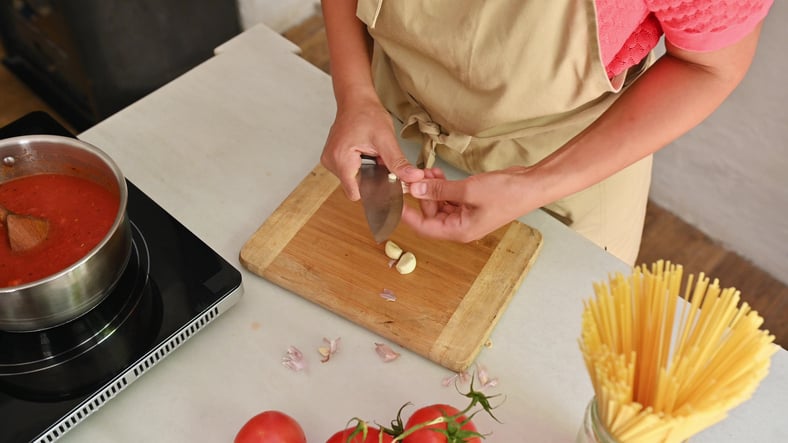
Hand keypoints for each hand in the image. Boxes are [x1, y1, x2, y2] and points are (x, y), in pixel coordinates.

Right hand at [320, 99, 422, 200]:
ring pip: (353, 180)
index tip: (386, 179)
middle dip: (371, 179)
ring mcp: (330, 160)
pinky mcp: (333, 158)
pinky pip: (349, 172)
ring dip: (367, 172)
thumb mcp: (386, 139)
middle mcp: (331, 163)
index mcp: (340, 160)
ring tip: (372, 154)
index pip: (356, 193)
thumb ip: (398, 162)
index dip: (373, 190)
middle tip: (380, 160)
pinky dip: (361, 167)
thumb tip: (413, 178)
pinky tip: (366, 154)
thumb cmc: (367, 114)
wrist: (356, 99)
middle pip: (355, 187)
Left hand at [401, 166, 533, 241]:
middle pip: (430, 215)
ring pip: (439, 205)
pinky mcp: (471, 205)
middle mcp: (461, 227)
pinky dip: (442, 187)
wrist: (531, 185)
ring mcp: (467, 216)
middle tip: (414, 176)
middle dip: (421, 195)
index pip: (423, 228)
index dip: (406, 215)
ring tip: (427, 171)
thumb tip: (415, 189)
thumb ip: (439, 190)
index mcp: (459, 231)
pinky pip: (450, 199)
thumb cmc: (505, 192)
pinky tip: (438, 174)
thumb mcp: (467, 189)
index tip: (393, 200)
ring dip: (431, 189)